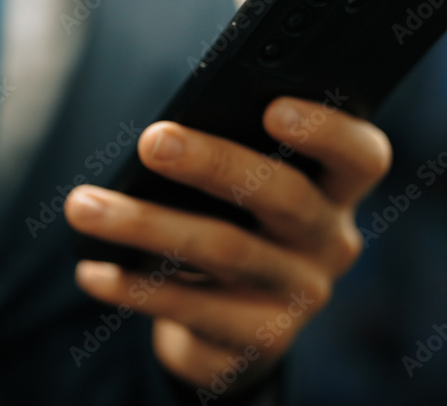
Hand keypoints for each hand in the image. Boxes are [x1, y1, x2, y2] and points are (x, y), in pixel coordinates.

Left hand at [64, 97, 390, 393]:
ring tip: (84, 207)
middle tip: (153, 141)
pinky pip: (194, 309)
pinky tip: (94, 270)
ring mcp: (300, 295)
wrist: (235, 327)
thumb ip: (237, 155)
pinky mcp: (261, 339)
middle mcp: (329, 242)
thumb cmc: (237, 226)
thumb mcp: (249, 192)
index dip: (326, 131)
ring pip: (224, 251)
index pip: (362, 156)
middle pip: (284, 196)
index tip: (273, 107)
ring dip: (147, 224)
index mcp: (336, 190)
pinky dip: (137, 287)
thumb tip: (168, 135)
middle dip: (214, 164)